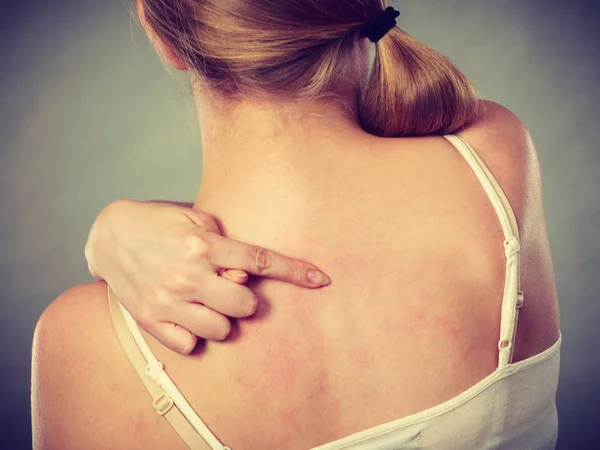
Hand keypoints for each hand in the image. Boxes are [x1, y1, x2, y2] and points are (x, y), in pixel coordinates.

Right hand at [85, 199, 329, 353]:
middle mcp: (188, 274)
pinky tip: (189, 316)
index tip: (321, 279)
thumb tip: (248, 268)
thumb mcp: (193, 216)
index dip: (295, 271)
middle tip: (234, 290)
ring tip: (210, 304)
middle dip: (248, 301)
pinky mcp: (150, 319)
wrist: (108, 235)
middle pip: (245, 306)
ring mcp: (168, 300)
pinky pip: (190, 344)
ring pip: (221, 330)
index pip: (260, 260)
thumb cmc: (158, 222)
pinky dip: (196, 334)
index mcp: (203, 245)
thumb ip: (224, 239)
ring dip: (224, 319)